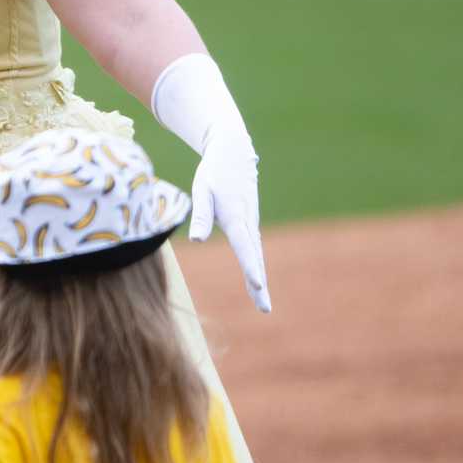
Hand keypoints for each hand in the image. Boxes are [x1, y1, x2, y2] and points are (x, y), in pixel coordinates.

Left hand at [187, 126, 270, 312]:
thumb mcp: (202, 191)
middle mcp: (248, 224)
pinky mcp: (249, 223)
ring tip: (262, 304)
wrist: (233, 153)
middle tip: (265, 309)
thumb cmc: (213, 173)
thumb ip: (201, 216)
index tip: (258, 286)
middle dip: (260, 284)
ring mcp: (251, 224)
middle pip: (255, 258)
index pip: (244, 248)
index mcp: (236, 218)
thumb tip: (196, 239)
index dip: (251, 268)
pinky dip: (256, 267)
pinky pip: (253, 250)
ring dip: (260, 280)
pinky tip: (256, 283)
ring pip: (256, 256)